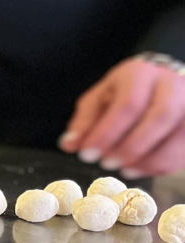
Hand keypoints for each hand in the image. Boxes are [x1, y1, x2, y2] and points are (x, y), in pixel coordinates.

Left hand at [59, 56, 184, 177]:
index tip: (87, 154)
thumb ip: (86, 120)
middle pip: (159, 117)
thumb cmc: (126, 91)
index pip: (128, 104)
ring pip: (179, 137)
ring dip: (148, 160)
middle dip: (130, 147)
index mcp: (141, 73)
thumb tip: (69, 144)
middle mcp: (172, 85)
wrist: (162, 82)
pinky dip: (162, 166)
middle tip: (107, 164)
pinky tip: (140, 169)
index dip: (107, 133)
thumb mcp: (101, 97)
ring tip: (123, 169)